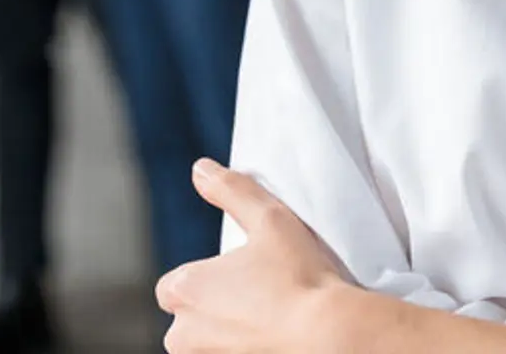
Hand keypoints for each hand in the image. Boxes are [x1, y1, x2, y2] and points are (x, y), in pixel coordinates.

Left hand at [159, 161, 354, 353]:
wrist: (332, 338)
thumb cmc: (301, 279)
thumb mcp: (269, 219)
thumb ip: (231, 190)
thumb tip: (201, 169)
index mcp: (185, 290)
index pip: (173, 287)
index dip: (204, 281)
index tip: (237, 279)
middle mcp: (184, 334)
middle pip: (186, 322)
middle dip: (211, 314)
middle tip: (256, 301)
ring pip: (205, 347)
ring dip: (226, 337)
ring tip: (267, 323)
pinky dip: (243, 350)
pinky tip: (271, 341)